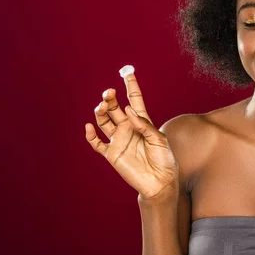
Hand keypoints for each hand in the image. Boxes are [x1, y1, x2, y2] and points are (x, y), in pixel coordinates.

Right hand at [85, 70, 178, 201]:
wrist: (160, 182)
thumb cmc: (164, 159)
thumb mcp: (159, 139)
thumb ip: (144, 125)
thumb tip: (128, 110)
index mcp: (141, 121)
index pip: (134, 99)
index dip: (130, 85)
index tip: (127, 72)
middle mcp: (128, 128)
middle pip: (115, 108)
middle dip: (110, 98)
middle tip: (109, 93)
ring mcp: (118, 140)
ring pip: (104, 121)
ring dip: (100, 112)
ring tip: (102, 106)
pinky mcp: (112, 153)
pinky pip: (97, 143)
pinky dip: (91, 135)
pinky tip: (90, 127)